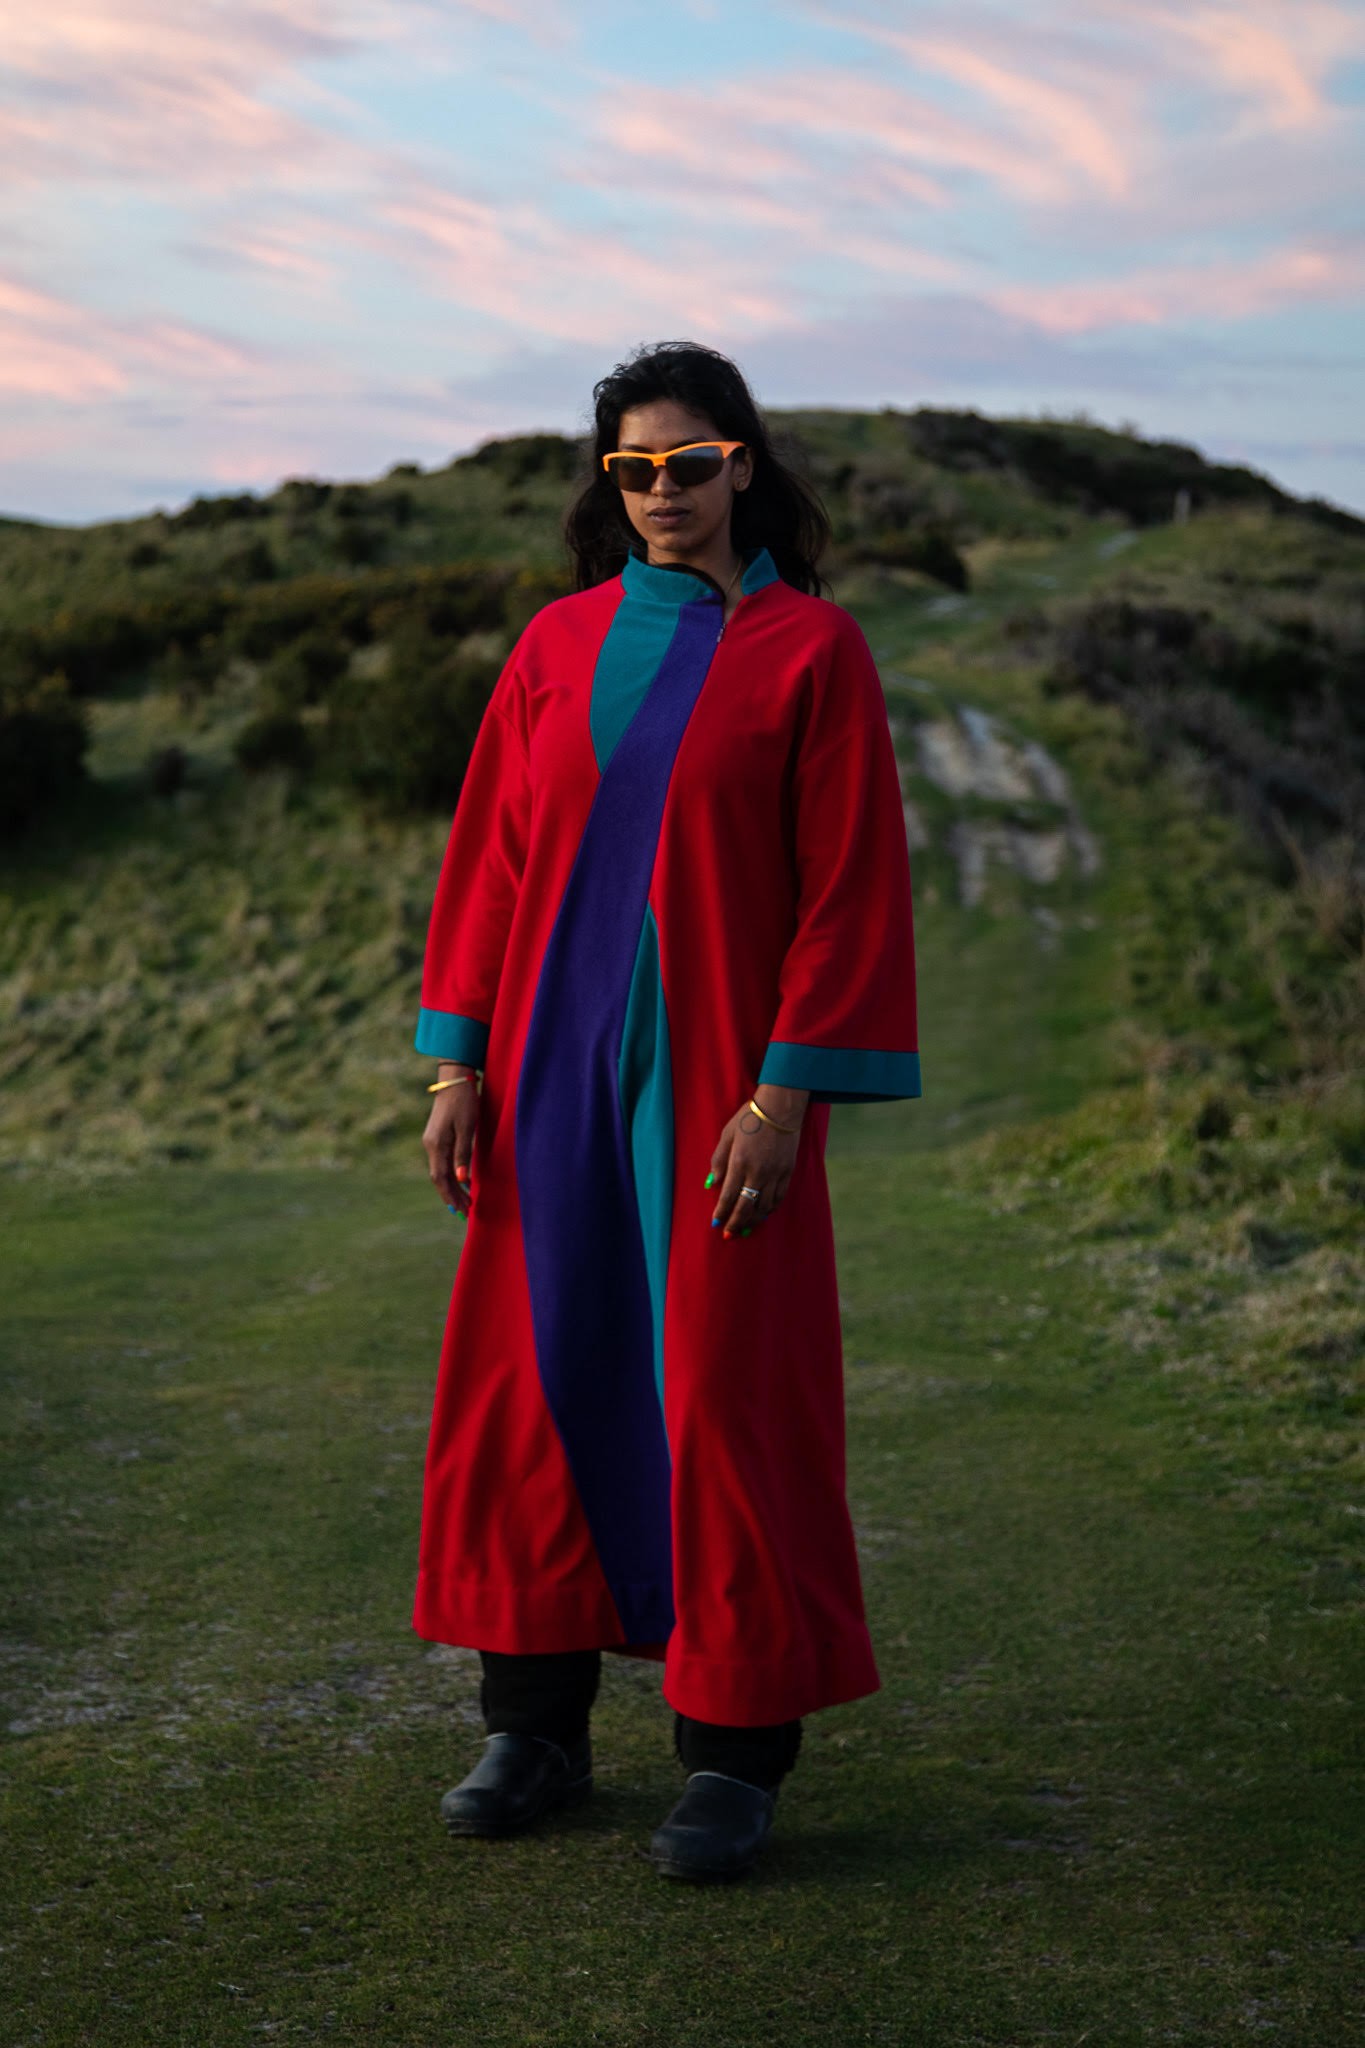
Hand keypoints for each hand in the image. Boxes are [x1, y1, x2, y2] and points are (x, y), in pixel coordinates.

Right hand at [423, 1069, 479, 1215]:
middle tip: (466, 1212)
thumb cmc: (464, 1102)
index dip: (451, 1196)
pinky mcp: (436, 1137)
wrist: (454, 1081)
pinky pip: (441, 1162)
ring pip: (439, 1171)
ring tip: (465, 1201)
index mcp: (436, 1145)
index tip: (463, 1210)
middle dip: (452, 1196)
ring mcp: (431, 1141)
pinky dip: (450, 1175)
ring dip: (451, 1187)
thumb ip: (463, 1153)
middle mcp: (430, 1145)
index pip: (441, 1178)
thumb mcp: (468, 1127)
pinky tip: (461, 1181)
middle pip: (439, 1178)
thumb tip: (461, 1179)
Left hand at [708, 1086, 808, 1236]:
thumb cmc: (749, 1118)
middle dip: (736, 1223)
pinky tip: (764, 1213)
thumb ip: (718, 1160)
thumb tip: (712, 1184)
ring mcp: (775, 1173)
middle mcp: (758, 1172)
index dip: (722, 1212)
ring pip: (764, 1206)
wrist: (780, 1108)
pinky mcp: (788, 1171)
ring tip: (746, 1228)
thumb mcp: (727, 1135)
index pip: (729, 1195)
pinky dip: (770, 1208)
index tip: (716, 1223)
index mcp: (740, 1162)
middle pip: (746, 1206)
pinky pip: (779, 1197)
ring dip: (754, 1220)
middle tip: (728, 1235)